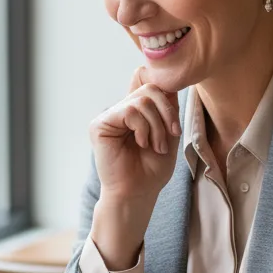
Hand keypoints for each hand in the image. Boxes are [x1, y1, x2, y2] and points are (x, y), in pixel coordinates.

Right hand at [87, 68, 180, 268]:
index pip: (147, 80)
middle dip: (166, 112)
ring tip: (155, 146)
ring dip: (157, 125)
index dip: (164, 91)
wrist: (138, 193)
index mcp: (135, 111)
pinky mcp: (100, 124)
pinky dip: (143, 127)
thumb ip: (167, 107)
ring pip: (141, 99)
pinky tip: (141, 143)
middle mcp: (120, 110)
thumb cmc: (152, 170)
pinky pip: (130, 110)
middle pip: (149, 86)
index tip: (173, 121)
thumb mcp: (168, 133)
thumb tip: (170, 79)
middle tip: (169, 136)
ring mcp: (109, 116)